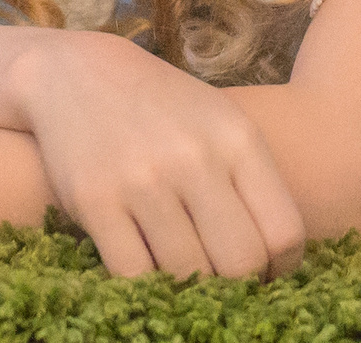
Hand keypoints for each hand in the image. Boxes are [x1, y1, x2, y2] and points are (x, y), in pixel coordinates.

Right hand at [11, 30, 305, 281]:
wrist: (77, 74)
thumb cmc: (163, 108)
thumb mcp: (221, 123)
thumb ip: (251, 184)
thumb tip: (276, 261)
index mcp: (237, 139)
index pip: (284, 232)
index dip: (279, 268)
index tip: (264, 273)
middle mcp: (195, 158)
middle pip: (241, 262)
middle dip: (238, 285)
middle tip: (222, 282)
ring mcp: (143, 180)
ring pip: (188, 274)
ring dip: (190, 287)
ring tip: (185, 275)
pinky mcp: (95, 201)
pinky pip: (134, 273)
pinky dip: (146, 285)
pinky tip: (149, 270)